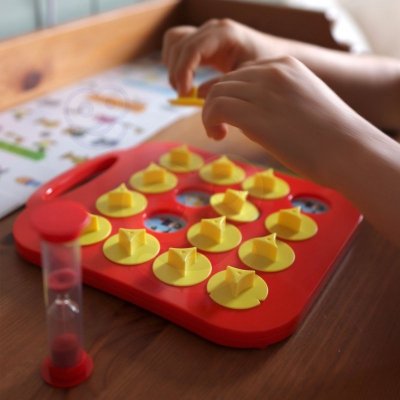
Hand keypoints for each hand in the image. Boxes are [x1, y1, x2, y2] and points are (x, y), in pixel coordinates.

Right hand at [162, 19, 280, 94]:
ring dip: (173, 66)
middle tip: (185, 96)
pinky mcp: (202, 41)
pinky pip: (178, 45)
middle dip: (176, 72)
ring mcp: (205, 32)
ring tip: (183, 89)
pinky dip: (175, 62)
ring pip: (174, 41)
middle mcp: (212, 28)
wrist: (273, 56)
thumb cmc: (264, 68)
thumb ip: (222, 86)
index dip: (183, 72)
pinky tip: (185, 80)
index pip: (192, 48)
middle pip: (178, 45)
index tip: (185, 94)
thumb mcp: (246, 79)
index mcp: (225, 34)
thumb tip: (198, 96)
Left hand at [202, 56, 366, 186]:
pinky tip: (218, 135)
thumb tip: (251, 112)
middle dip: (214, 102)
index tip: (224, 110)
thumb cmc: (332, 135)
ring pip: (216, 93)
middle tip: (218, 125)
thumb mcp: (304, 102)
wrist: (349, 151)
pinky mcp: (255, 116)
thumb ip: (278, 99)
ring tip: (217, 132)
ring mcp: (264, 93)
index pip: (241, 72)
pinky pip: (216, 109)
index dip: (227, 91)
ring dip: (209, 113)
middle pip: (225, 81)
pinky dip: (209, 120)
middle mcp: (273, 73)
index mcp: (286, 66)